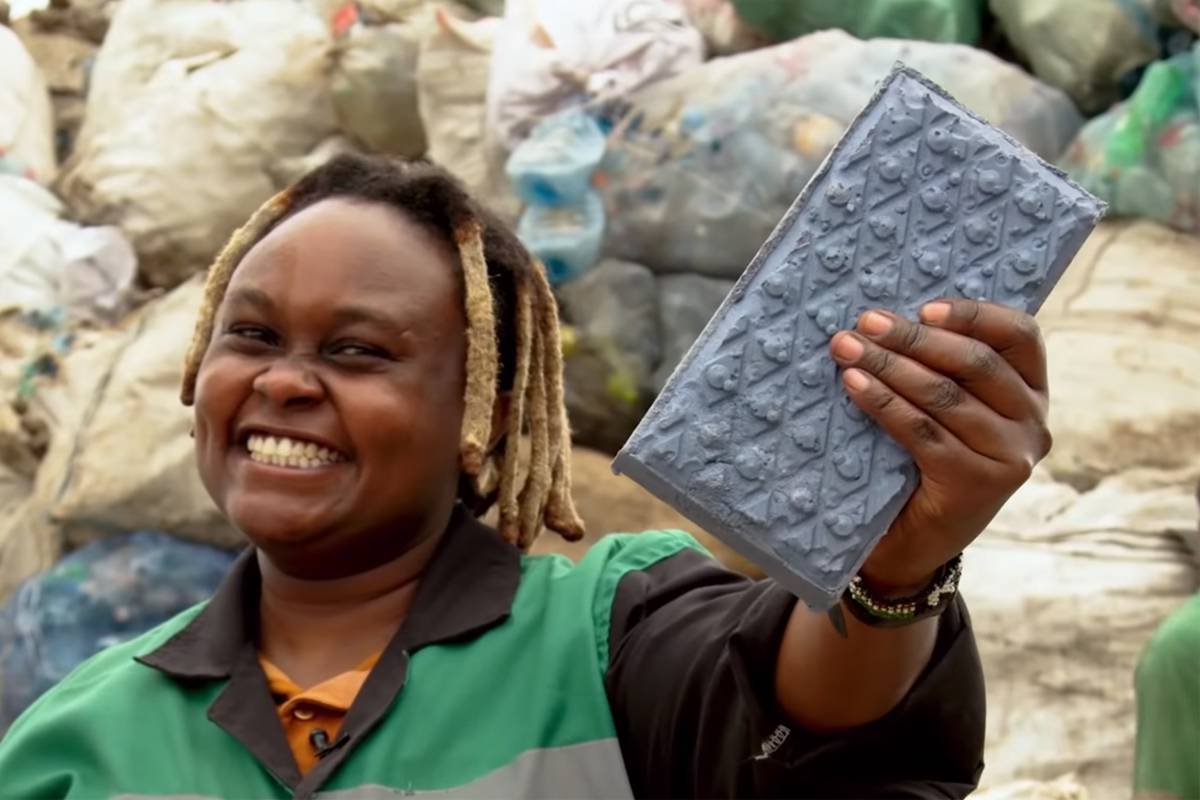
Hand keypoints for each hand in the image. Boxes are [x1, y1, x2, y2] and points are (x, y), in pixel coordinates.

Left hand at [828, 299, 1051, 594]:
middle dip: (914, 337)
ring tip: (846, 348)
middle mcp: (1032, 423)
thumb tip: (887, 314)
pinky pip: (922, 431)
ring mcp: (1010, 456)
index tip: (923, 306)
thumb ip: (941, 367)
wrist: (914, 542)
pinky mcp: (977, 484)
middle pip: (975, 362)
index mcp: (1032, 390)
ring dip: (889, 365)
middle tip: (866, 322)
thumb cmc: (922, 459)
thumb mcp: (945, 408)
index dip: (973, 313)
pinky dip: (883, 403)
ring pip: (944, 395)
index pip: (1019, 334)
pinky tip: (853, 385)